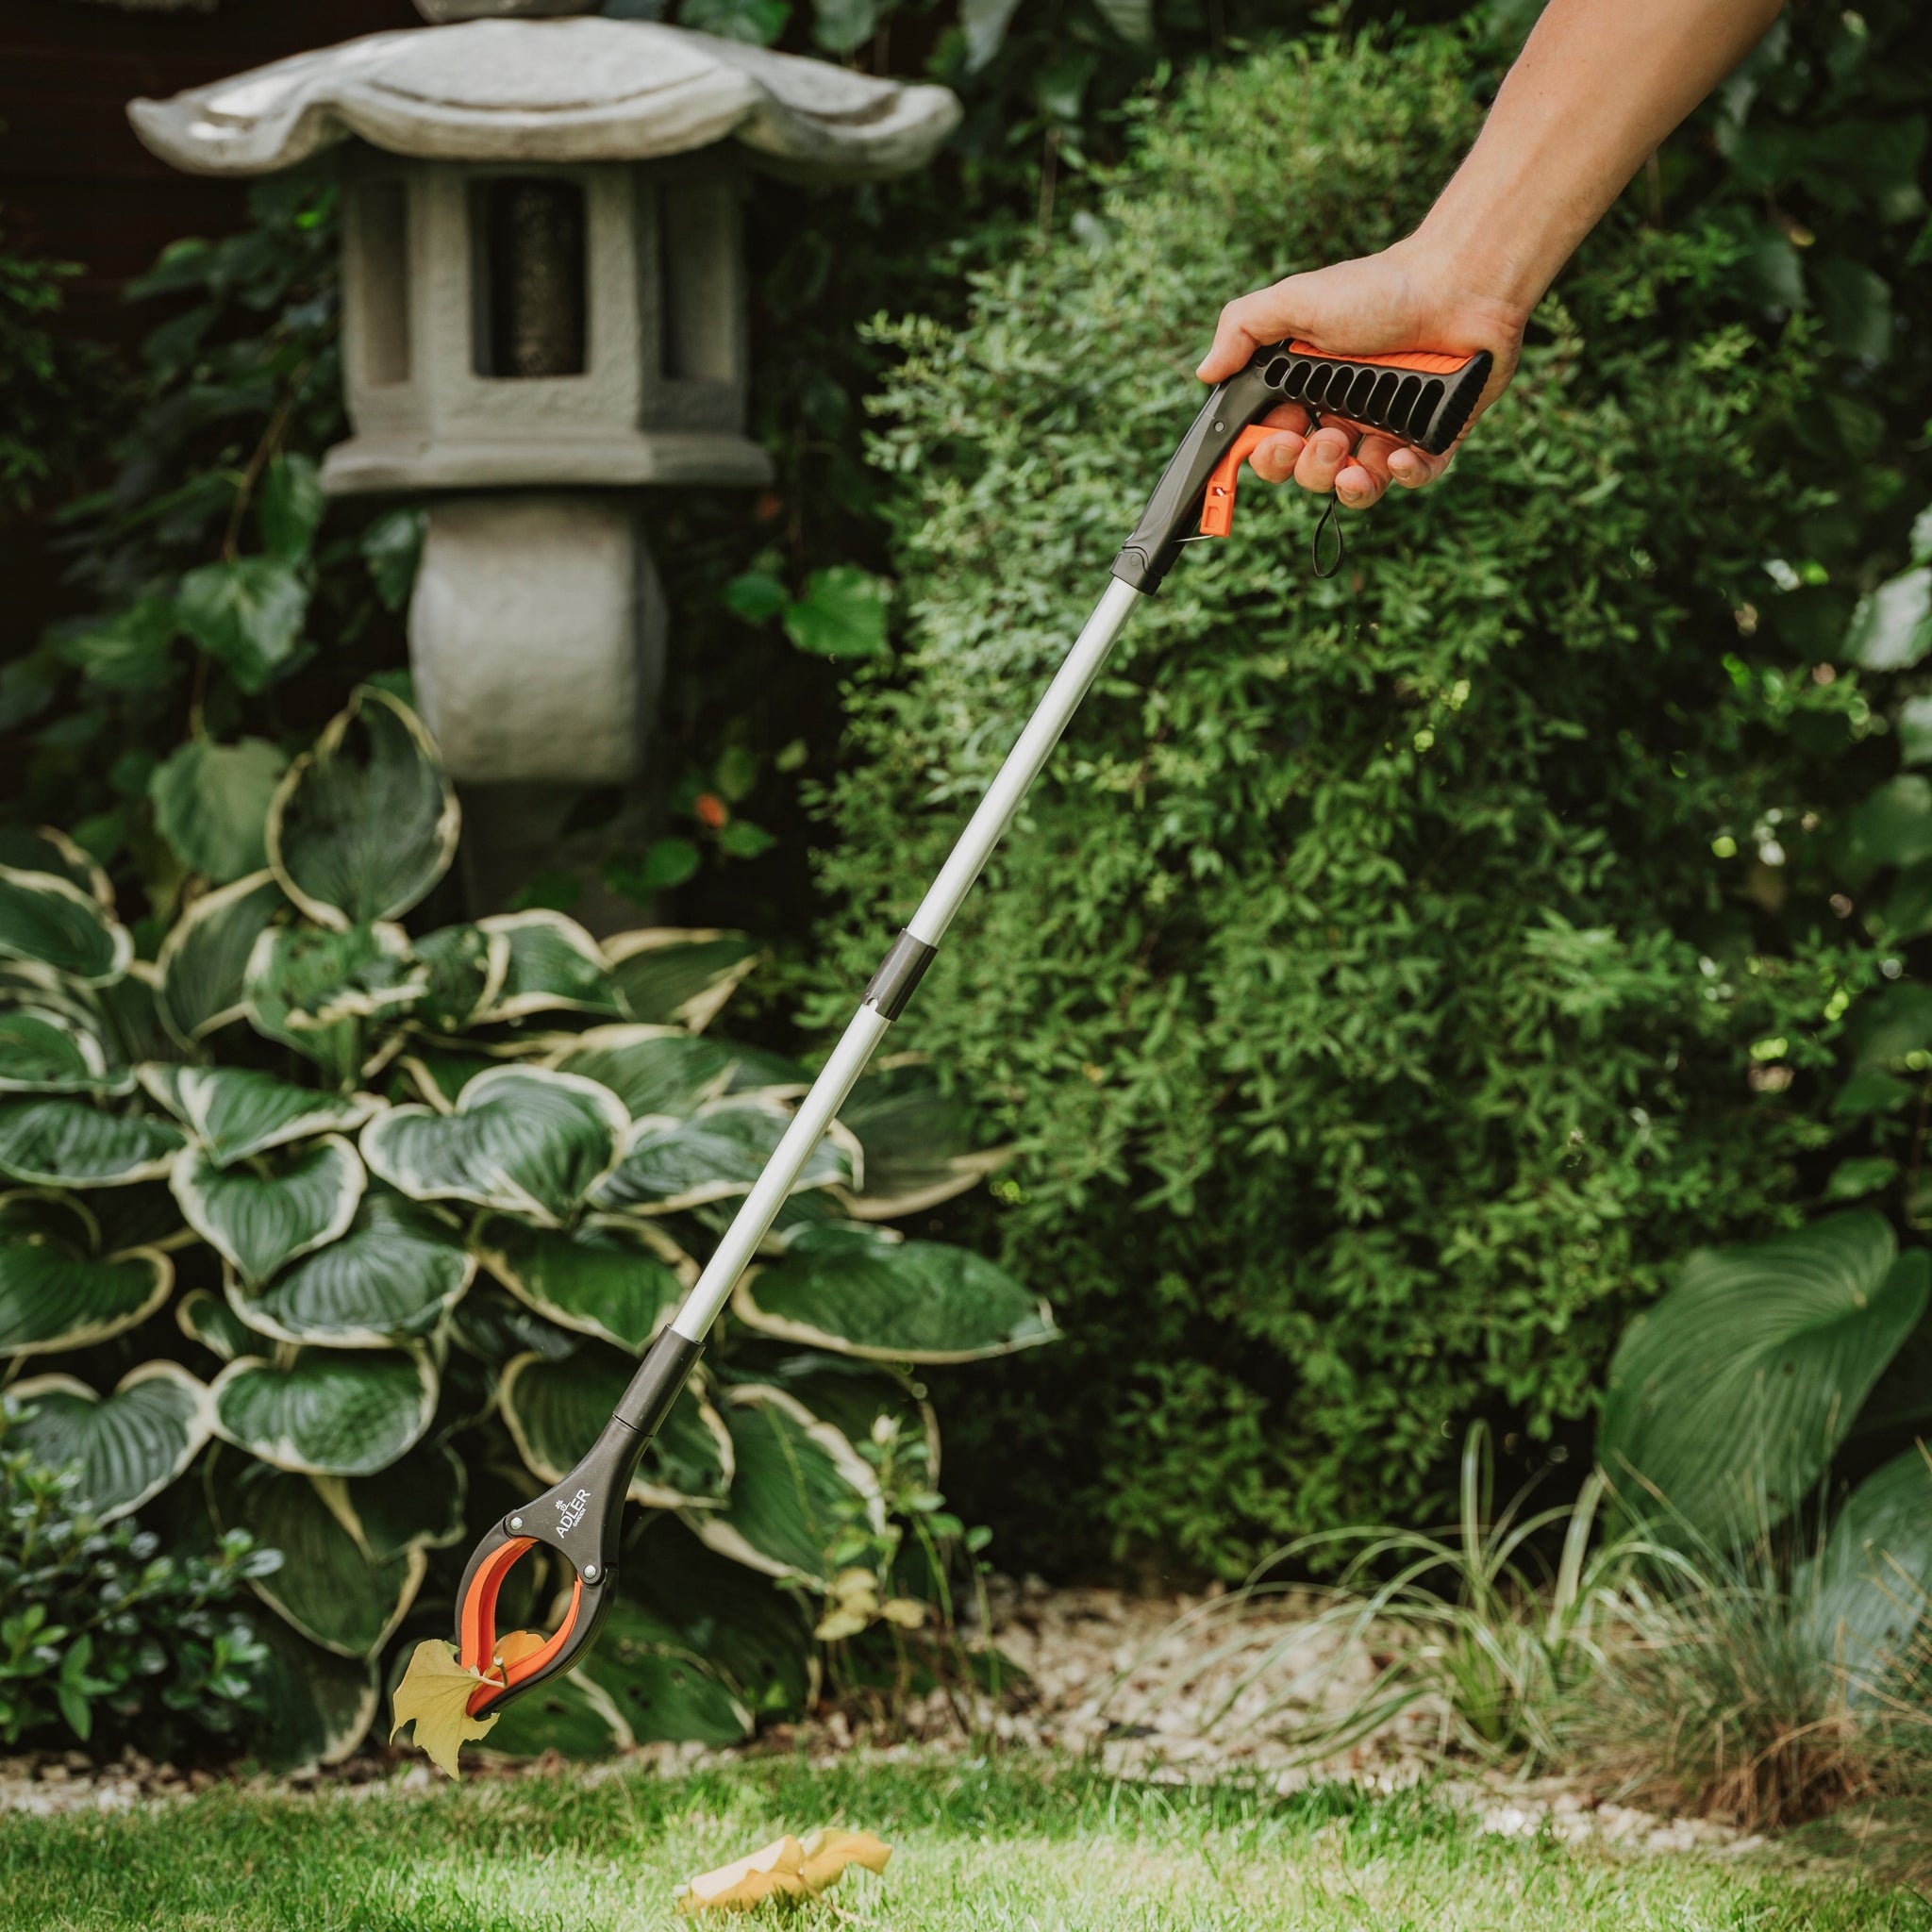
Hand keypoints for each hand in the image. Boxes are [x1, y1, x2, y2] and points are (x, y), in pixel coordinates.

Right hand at [1196, 240, 1526, 508]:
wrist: (1458, 280)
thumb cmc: (1379, 287)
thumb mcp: (1296, 300)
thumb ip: (1242, 329)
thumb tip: (1205, 372)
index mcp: (1308, 390)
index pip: (1271, 442)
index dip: (1262, 453)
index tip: (1267, 443)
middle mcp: (1344, 415)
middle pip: (1308, 472)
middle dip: (1305, 467)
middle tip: (1321, 436)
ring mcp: (1388, 430)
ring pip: (1355, 487)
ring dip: (1345, 485)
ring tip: (1349, 456)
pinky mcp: (1433, 437)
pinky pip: (1413, 479)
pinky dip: (1403, 478)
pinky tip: (1397, 458)